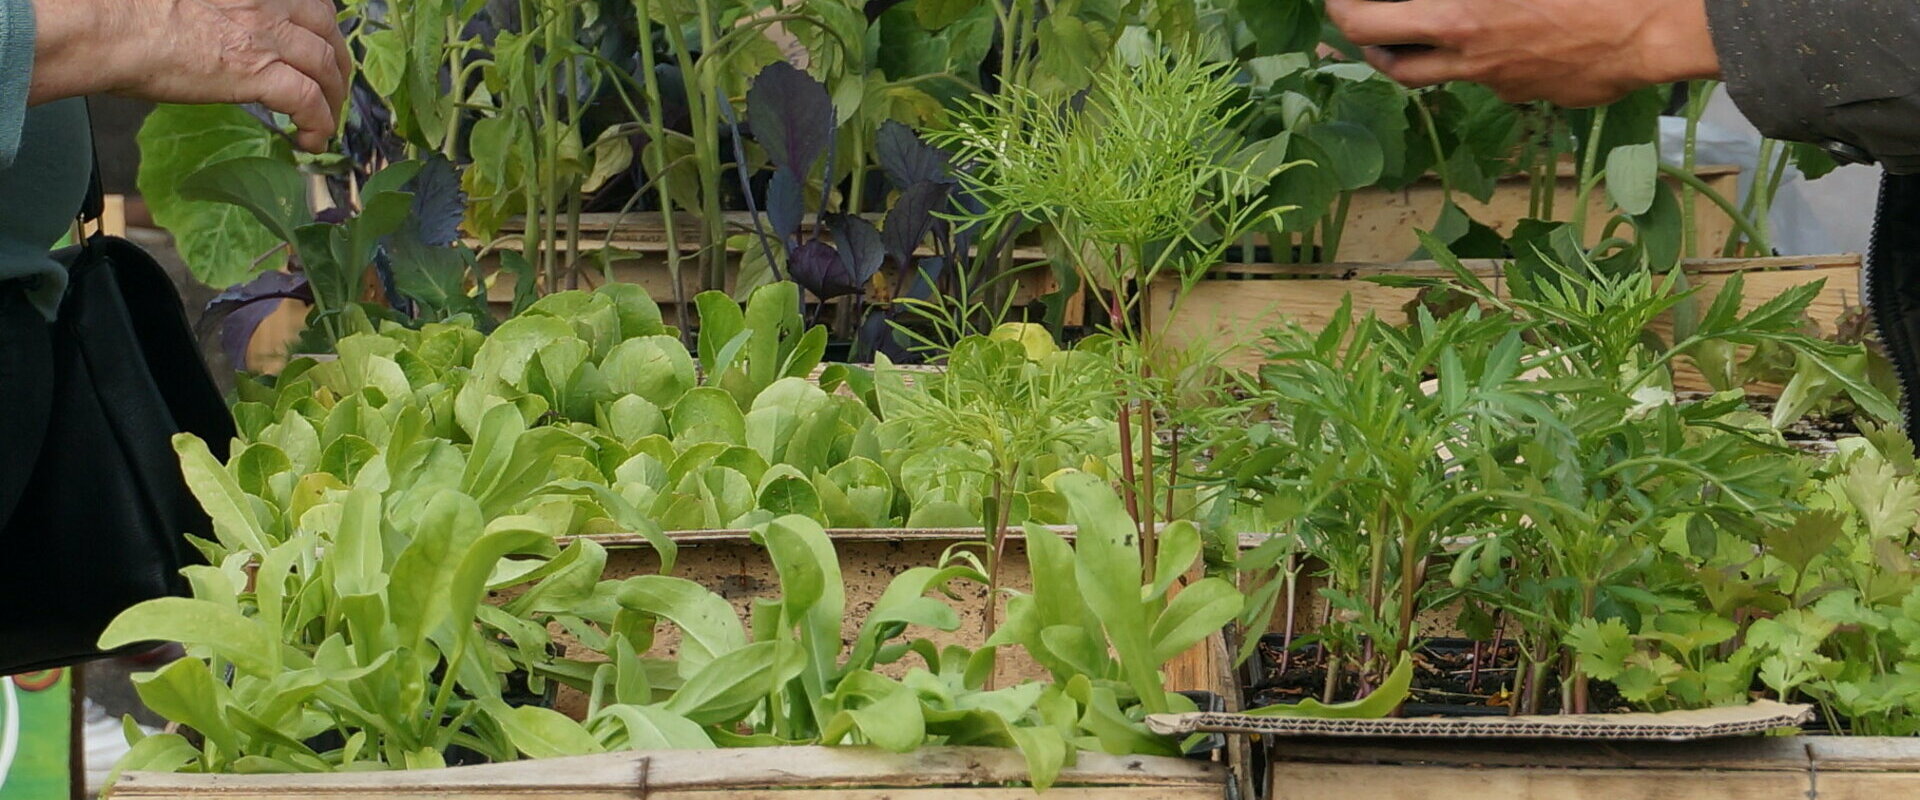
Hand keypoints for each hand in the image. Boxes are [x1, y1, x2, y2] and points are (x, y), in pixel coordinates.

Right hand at [29, 0, 351, 152]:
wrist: (113, 27)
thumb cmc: (133, 15)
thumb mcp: (193, 3)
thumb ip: (225, 14)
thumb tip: (225, 39)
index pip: (310, 4)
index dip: (323, 30)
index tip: (321, 49)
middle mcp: (267, 2)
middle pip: (327, 32)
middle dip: (338, 63)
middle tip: (335, 87)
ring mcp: (266, 35)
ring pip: (325, 66)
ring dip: (334, 97)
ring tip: (327, 121)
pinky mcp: (258, 71)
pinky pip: (308, 101)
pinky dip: (319, 123)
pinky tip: (311, 142)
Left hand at [1324, 0, 1721, 106]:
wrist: (1652, 32)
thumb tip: (1450, 2)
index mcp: (1459, 16)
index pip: (1367, 21)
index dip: (1340, 10)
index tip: (1335, 0)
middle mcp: (1465, 53)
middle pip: (1383, 57)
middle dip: (1355, 37)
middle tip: (1346, 19)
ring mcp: (1492, 78)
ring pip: (1425, 75)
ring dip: (1400, 56)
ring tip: (1397, 37)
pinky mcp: (1521, 92)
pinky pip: (1479, 76)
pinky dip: (1467, 57)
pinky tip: (1485, 35)